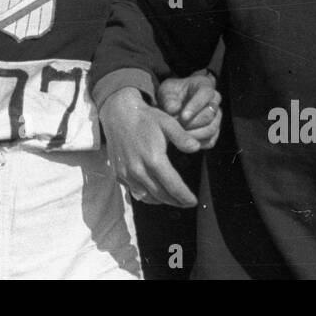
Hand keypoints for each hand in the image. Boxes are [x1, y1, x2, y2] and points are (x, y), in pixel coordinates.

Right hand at [99, 87, 199, 208]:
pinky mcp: (118, 173)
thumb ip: (183, 138)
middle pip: (161, 195)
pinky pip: (134, 191)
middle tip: (186, 202)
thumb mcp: (168, 122)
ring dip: (161, 201)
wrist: (118, 113)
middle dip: (176, 201)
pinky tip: (154, 193)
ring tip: (173, 199)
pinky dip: (146, 196)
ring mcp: (126, 173)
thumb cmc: (145, 117)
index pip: (173, 186)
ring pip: (147, 197)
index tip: (193, 201)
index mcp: (154, 159)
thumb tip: (196, 148)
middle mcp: (138, 170)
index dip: (185, 197)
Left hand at [156, 70, 221, 148]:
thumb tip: (173, 109)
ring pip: (212, 129)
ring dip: (194, 135)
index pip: (206, 94)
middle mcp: (214, 101)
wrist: (175, 103)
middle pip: (210, 114)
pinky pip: (210, 141)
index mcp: (205, 86)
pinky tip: (184, 141)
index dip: (195, 106)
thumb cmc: (172, 94)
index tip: (182, 116)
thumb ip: (168, 99)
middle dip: (192, 123)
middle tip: (177, 128)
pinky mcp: (214, 132)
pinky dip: (197, 143)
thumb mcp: (166, 91)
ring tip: (178, 135)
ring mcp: (216, 117)